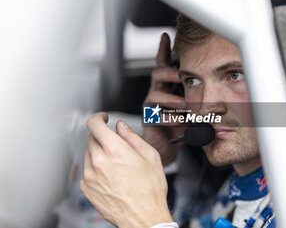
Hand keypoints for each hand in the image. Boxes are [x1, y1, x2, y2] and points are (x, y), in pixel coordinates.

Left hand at [80, 112, 172, 227]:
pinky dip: (95, 168)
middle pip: (91, 138)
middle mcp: (98, 161)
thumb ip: (132, 137)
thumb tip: (121, 127)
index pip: (94, 124)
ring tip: (115, 165)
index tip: (103, 119)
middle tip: (116, 146)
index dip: (99, 118)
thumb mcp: (150, 156)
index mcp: (115, 150)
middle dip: (103, 137)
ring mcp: (90, 175)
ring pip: (88, 154)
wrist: (142, 216)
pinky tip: (110, 176)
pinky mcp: (86, 187)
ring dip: (99, 153)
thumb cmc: (149, 190)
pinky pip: (86, 170)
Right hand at [143, 33, 185, 165]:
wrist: (169, 145)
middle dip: (169, 72)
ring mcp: (152, 105)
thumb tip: (218, 87)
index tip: (166, 36)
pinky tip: (181, 120)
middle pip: (157, 73)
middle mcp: (158, 91)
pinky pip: (156, 115)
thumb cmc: (181, 124)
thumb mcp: (192, 106)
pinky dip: (170, 117)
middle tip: (181, 74)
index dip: (163, 50)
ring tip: (185, 105)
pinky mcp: (149, 119)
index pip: (164, 64)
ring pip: (155, 94)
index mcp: (168, 84)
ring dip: (172, 98)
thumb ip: (198, 95)